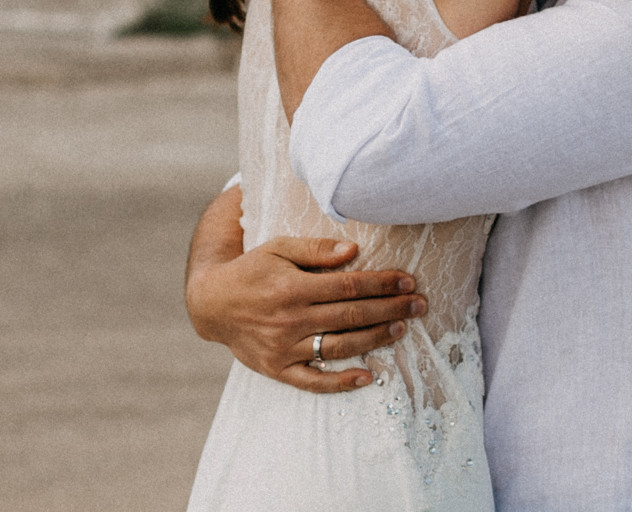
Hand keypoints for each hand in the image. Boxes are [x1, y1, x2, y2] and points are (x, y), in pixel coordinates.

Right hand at [186, 234, 426, 392]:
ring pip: (338, 347)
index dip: (381, 283)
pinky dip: (341, 382)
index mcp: (292, 287)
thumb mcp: (277, 248)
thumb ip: (315, 249)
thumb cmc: (251, 270)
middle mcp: (290, 319)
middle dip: (390, 309)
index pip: (348, 286)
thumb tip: (353, 250)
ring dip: (374, 339)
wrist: (212, 304)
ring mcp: (284, 347)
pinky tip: (368, 377)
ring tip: (401, 328)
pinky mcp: (277, 369)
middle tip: (419, 304)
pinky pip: (313, 381)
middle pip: (351, 315)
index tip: (407, 281)